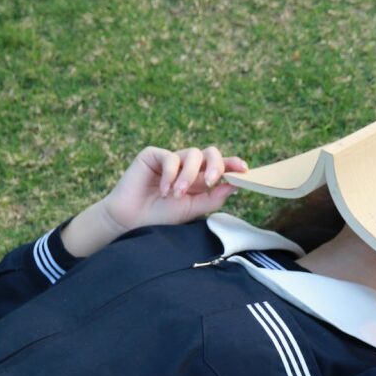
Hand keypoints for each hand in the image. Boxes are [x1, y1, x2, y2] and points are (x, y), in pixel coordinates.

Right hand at [101, 146, 248, 233]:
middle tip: (212, 180)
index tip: (244, 169)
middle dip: (216, 164)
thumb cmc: (161, 218)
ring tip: (176, 194)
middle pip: (210, 153)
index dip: (233, 164)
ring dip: (188, 176)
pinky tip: (163, 190)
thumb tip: (234, 185)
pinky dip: (170, 174)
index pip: (220, 167)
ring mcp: (171, 160)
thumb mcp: (192, 210)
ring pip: (192, 155)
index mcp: (199, 179)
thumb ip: (212, 198)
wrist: (131, 222)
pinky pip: (170, 157)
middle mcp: (187, 167)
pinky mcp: (153, 155)